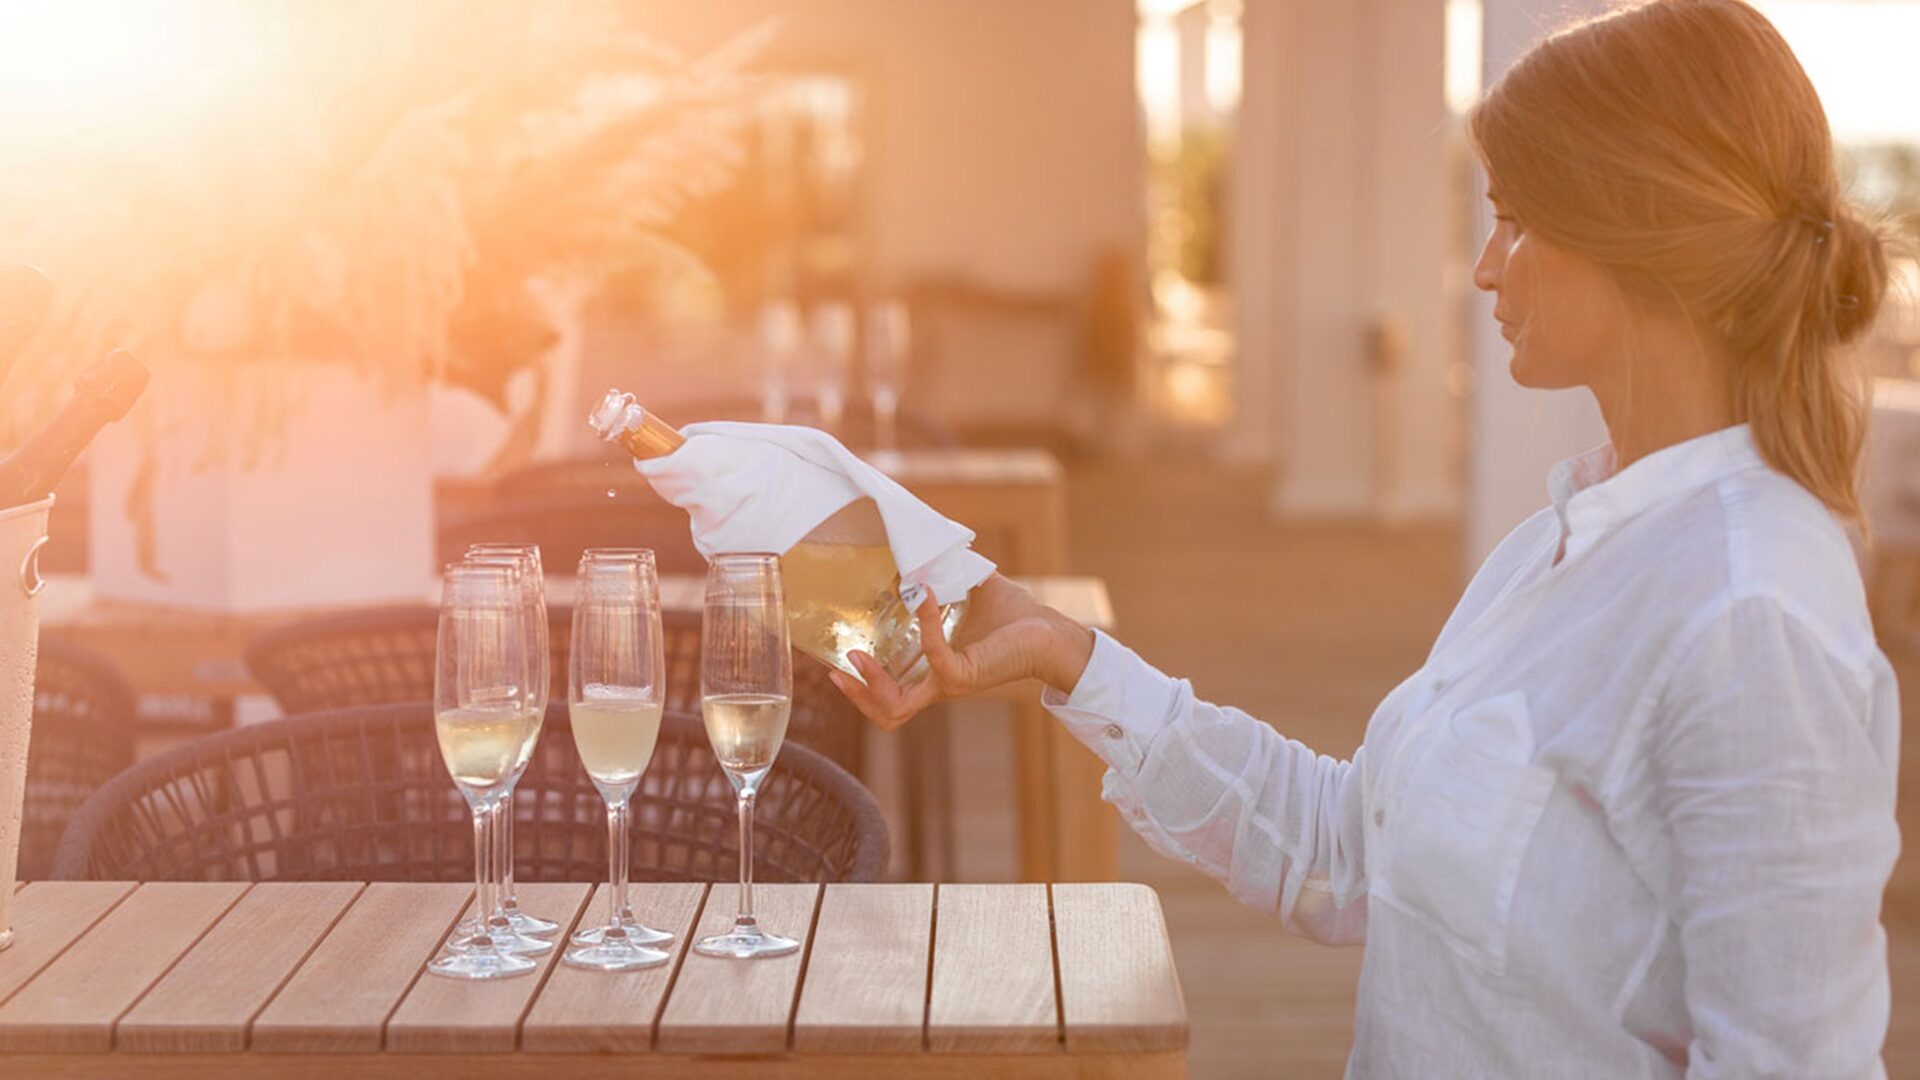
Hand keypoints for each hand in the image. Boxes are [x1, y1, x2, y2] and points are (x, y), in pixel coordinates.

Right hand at [827, 574, 1093, 730]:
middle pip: (889, 713)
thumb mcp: (969, 593)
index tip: (842, 661)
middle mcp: (941, 683)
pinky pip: (933, 653)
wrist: (1052, 632)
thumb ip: (944, 576)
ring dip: (874, 683)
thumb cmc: (1016, 617)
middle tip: (838, 671)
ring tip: (856, 656)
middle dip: (859, 698)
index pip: (893, 695)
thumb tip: (920, 547)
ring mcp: (951, 682)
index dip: (864, 687)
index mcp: (937, 671)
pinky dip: (924, 623)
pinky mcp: (965, 673)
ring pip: (899, 705)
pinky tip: (921, 596)